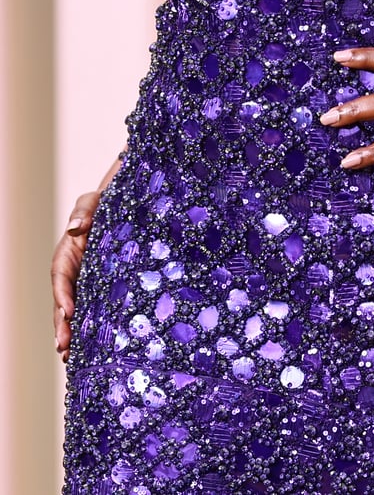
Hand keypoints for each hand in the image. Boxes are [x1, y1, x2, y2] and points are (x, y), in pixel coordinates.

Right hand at [51, 190, 101, 362]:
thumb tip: (75, 227)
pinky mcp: (102, 293)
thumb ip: (84, 211)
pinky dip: (90, 332)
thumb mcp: (92, 202)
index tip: (68, 312)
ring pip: (76, 314)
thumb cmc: (104, 204)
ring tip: (70, 358)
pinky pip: (93, 313)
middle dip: (62, 326)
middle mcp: (73, 275)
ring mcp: (86, 286)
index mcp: (67, 255)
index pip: (60, 277)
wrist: (125, 208)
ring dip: (72, 336)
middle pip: (63, 303)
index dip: (62, 295)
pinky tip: (92, 352)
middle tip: (63, 347)